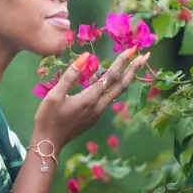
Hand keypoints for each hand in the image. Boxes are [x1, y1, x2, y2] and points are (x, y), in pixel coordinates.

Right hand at [32, 47, 149, 148]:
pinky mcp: (93, 117)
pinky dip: (108, 86)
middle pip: (121, 86)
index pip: (110, 77)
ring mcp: (97, 113)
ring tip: (128, 64)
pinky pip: (104, 98)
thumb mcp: (55, 94)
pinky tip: (99, 79)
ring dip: (123, 78)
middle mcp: (98, 106)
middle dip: (133, 70)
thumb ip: (71, 75)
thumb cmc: (48, 117)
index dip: (122, 62)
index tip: (132, 50)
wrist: (49, 142)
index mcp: (90, 99)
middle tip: (144, 56)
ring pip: (114, 92)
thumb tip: (86, 57)